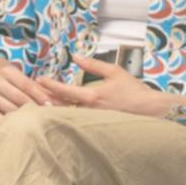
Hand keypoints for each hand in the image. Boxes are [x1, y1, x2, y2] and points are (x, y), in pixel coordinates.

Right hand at [0, 55, 54, 125]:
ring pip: (10, 109)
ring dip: (24, 117)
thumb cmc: (8, 77)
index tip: (50, 105)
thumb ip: (35, 86)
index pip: (26, 85)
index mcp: (7, 71)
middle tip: (47, 116)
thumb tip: (54, 99)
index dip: (39, 95)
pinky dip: (11, 123)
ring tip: (37, 123)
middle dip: (34, 107)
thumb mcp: (19, 75)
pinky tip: (21, 127)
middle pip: (19, 98)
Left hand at [38, 55, 179, 117]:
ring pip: (68, 117)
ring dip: (53, 111)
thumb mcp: (114, 72)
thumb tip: (76, 56)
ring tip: (39, 104)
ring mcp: (93, 121)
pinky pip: (78, 123)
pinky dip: (66, 119)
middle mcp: (90, 110)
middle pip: (61, 107)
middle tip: (32, 94)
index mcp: (93, 96)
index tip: (39, 80)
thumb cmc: (135, 91)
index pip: (65, 91)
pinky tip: (58, 117)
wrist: (153, 111)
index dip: (50, 85)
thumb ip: (92, 65)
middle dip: (46, 101)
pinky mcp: (97, 128)